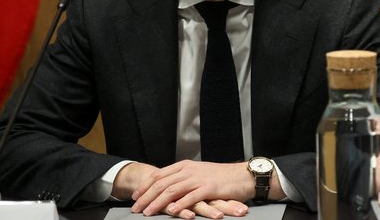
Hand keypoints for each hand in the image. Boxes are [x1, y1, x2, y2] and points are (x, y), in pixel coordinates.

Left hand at [130, 160, 252, 217]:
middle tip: (136, 208)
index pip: (159, 175)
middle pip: (162, 183)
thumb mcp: (199, 173)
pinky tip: (172, 211)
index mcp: (186, 166)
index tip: (135, 196)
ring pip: (173, 190)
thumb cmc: (223, 177)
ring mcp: (200, 178)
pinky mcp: (210, 187)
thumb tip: (168, 186)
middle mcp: (190, 170)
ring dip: (158, 202)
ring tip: (148, 212)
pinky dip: (180, 204)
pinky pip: (192, 196)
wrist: (244, 176)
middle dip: (146, 196)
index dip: (145, 186)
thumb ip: (184, 178)